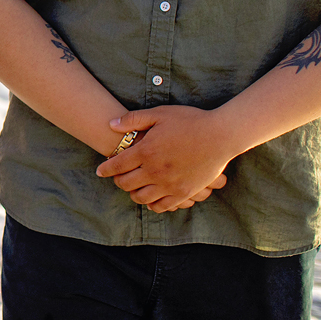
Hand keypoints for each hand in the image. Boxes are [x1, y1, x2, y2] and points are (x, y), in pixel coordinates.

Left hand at [95, 106, 235, 211]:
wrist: (220, 135)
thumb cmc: (190, 121)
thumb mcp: (159, 114)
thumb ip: (133, 119)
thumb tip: (111, 124)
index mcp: (146, 151)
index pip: (117, 165)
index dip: (105, 169)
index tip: (100, 171)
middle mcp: (154, 171)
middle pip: (126, 183)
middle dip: (117, 181)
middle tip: (117, 177)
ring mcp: (170, 184)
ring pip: (141, 197)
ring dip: (133, 193)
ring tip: (133, 187)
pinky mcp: (184, 193)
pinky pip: (162, 206)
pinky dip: (152, 204)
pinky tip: (151, 198)